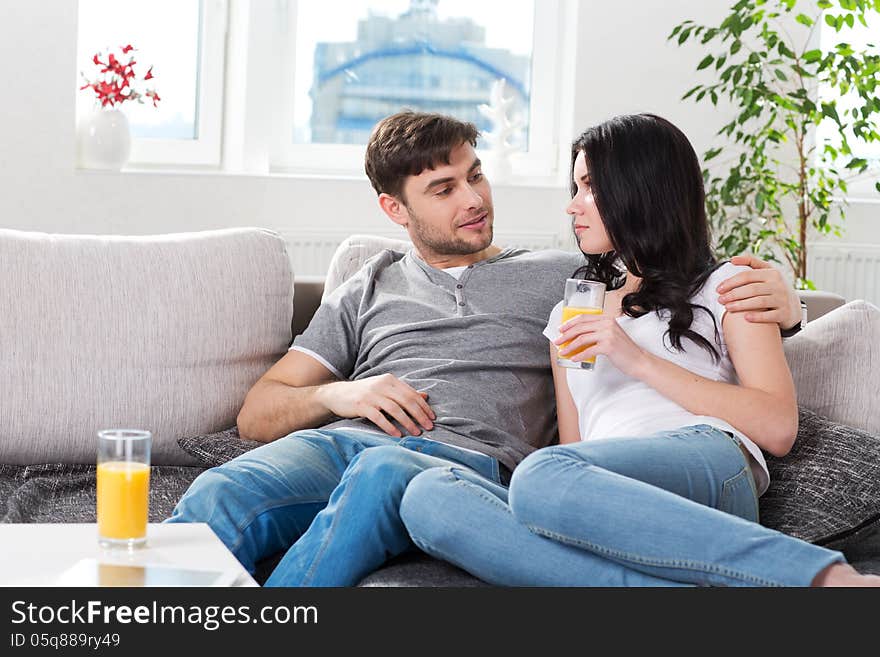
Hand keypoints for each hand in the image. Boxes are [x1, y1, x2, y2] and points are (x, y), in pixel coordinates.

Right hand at [316, 374, 435, 437]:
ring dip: (408, 422)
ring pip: (395, 409)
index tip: (432, 418)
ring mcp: (371, 395)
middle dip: (420, 415)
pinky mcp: (362, 405)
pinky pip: (379, 418)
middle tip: (429, 427)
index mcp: (389, 380)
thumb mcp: (384, 389)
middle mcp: (382, 385)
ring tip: (416, 433)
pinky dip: (390, 427)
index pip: (412, 393)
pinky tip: (397, 435)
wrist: (336, 395)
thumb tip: (425, 396)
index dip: (424, 406)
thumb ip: (403, 392)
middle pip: (406, 401)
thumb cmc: (364, 393)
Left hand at [554, 313, 649, 378]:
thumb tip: (576, 336)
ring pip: (582, 338)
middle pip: (580, 327)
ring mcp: (608, 334)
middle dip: (566, 335)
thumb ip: (597, 332)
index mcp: (607, 319)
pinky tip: (574, 358)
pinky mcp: (608, 346)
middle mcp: (607, 324)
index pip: (584, 318)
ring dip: (569, 346)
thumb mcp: (611, 335)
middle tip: (557, 341)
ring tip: (563, 352)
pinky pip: (588, 350)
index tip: (561, 329)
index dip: (570, 323)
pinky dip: (579, 355)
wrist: (639, 360)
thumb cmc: (624, 350)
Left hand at [717, 255, 800, 329]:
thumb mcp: (767, 272)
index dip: (731, 282)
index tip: (718, 289)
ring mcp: (782, 299)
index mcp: (771, 273)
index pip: (747, 275)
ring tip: (728, 307)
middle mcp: (778, 285)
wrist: (794, 306)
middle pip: (752, 289)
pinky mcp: (784, 313)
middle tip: (720, 300)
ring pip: (759, 302)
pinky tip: (746, 318)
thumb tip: (732, 259)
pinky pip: (770, 315)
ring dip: (741, 305)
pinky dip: (758, 317)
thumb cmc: (774, 287)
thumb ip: (751, 263)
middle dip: (733, 294)